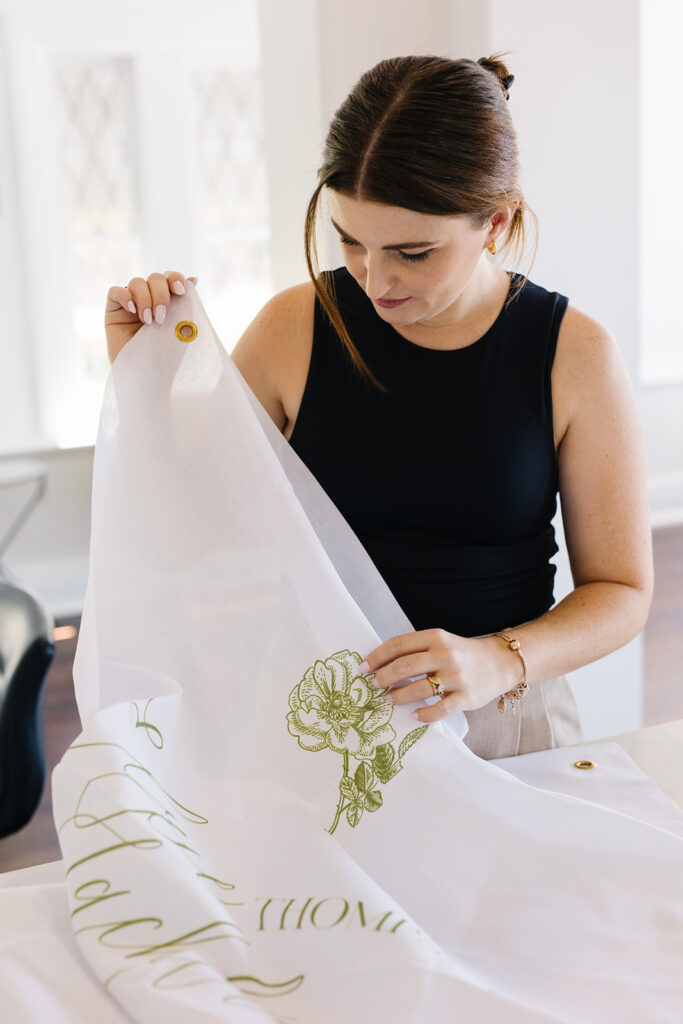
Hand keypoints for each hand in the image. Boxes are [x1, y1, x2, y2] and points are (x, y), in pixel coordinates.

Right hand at [105, 271, 197, 364]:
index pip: (170, 278)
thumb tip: (194, 278)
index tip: (181, 292)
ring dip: (145, 299)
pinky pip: (115, 291)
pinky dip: (125, 296)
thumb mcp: (178, 328)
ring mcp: (130, 302)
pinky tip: (132, 310)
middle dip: (161, 294)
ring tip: (148, 322)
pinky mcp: (113, 309)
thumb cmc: (164, 355)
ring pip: (136, 282)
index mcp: (168, 300)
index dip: (175, 279)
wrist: (144, 376)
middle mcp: (149, 298)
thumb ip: (184, 303)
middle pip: (155, 278)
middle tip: (162, 317)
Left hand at [358, 628, 522, 723]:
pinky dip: (423, 714)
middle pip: (404, 666)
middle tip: (375, 685)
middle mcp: (445, 655)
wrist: (500, 662)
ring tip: (391, 699)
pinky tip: (414, 715)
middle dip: (383, 678)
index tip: (363, 667)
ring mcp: (457, 677)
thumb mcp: (440, 642)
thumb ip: (415, 650)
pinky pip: (439, 710)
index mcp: (436, 637)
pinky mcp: (466, 697)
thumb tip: (380, 664)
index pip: (398, 645)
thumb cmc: (462, 654)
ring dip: (398, 696)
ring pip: (418, 689)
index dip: (377, 656)